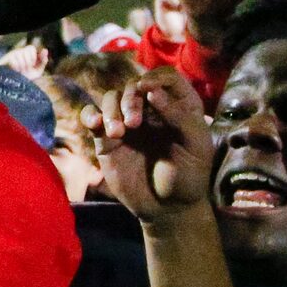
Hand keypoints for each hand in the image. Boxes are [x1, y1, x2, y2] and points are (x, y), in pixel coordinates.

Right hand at [84, 68, 215, 224]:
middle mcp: (151, 110)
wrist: (168, 208)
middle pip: (134, 85)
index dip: (155, 78)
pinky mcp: (107, 139)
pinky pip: (92, 117)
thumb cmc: (189, 176)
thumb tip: (151, 92)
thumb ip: (179, 117)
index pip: (165, 77)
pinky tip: (95, 125)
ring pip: (111, 98)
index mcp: (177, 106)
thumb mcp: (196, 146)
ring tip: (118, 132)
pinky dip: (90, 116)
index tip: (147, 90)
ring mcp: (127, 123)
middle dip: (131, 99)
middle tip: (134, 123)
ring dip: (111, 109)